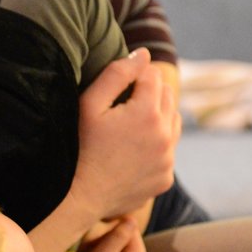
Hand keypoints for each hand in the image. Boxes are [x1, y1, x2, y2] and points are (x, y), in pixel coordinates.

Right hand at [71, 49, 179, 220]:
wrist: (78, 197)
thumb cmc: (78, 146)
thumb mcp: (90, 104)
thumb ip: (118, 73)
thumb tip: (144, 54)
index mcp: (147, 113)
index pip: (152, 76)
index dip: (135, 75)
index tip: (120, 84)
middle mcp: (164, 136)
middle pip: (167, 96)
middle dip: (149, 92)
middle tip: (124, 101)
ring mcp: (167, 160)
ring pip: (173, 122)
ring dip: (157, 116)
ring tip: (130, 122)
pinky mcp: (165, 178)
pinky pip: (168, 151)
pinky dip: (157, 144)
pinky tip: (133, 148)